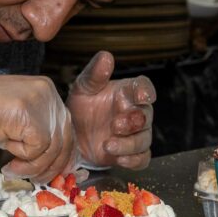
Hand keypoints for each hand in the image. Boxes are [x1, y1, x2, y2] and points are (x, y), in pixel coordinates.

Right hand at [0, 67, 75, 182]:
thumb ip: (38, 134)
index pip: (66, 127)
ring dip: (33, 166)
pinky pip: (37, 148)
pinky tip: (6, 160)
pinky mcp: (26, 112)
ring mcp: (37, 99)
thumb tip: (58, 161)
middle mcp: (47, 90)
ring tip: (13, 168)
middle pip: (64, 138)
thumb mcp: (15, 123)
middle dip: (50, 165)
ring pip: (52, 147)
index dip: (62, 155)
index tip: (50, 173)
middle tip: (33, 179)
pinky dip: (23, 159)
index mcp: (46, 89)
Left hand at [67, 51, 155, 169]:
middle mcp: (135, 112)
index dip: (145, 91)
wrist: (72, 135)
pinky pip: (142, 158)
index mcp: (127, 92)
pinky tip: (120, 159)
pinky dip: (133, 160)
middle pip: (145, 116)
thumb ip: (95, 74)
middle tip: (116, 124)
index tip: (142, 96)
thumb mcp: (83, 88)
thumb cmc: (82, 106)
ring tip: (108, 144)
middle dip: (133, 121)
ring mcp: (134, 134)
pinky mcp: (130, 154)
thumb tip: (106, 56)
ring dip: (129, 143)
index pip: (144, 87)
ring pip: (144, 139)